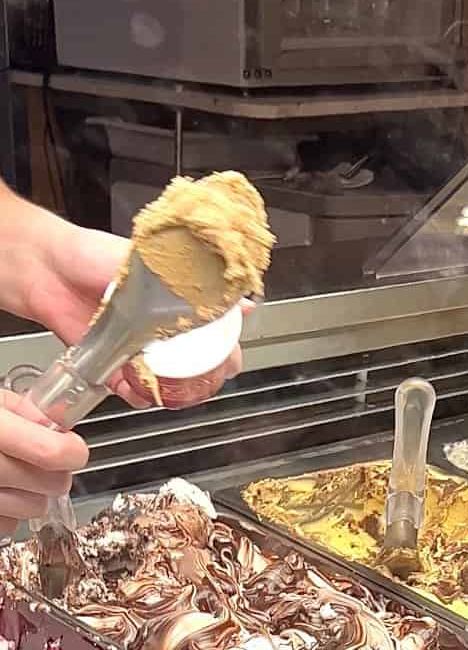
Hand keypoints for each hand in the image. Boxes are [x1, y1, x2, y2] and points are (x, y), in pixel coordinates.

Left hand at [0, 186, 242, 405]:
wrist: (45, 270)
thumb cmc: (91, 255)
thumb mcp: (152, 263)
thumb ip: (195, 282)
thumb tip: (240, 302)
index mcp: (176, 299)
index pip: (216, 332)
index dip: (227, 350)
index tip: (229, 360)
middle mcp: (160, 325)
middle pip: (197, 363)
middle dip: (205, 377)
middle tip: (205, 379)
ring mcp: (138, 346)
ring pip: (168, 380)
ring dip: (173, 390)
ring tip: (172, 389)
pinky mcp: (114, 362)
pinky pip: (133, 388)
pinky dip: (139, 394)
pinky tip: (140, 391)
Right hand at [0, 390, 86, 535]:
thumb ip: (18, 411)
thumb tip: (54, 422)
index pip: (50, 452)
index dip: (71, 451)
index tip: (73, 449)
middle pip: (51, 483)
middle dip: (56, 473)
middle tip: (47, 462)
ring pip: (34, 507)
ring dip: (33, 494)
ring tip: (14, 476)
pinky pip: (8, 524)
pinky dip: (9, 512)